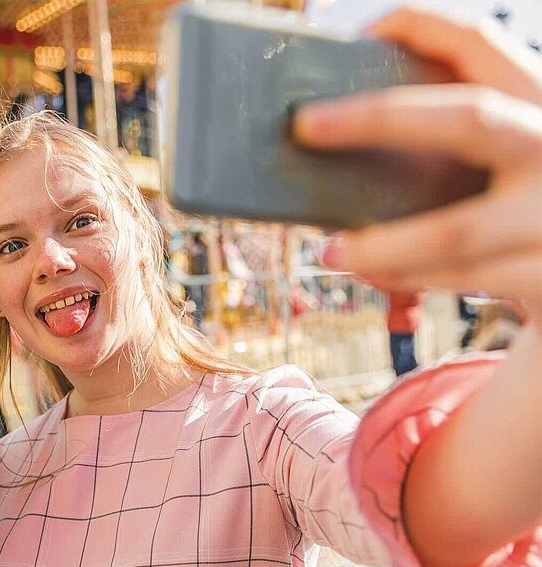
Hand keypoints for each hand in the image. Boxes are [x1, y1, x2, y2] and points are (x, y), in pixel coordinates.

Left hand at [294, 7, 541, 319]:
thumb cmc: (528, 206)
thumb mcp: (513, 154)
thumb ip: (462, 142)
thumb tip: (346, 139)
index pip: (481, 43)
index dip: (417, 26)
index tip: (354, 39)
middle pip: (470, 118)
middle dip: (378, 118)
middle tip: (306, 124)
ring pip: (456, 230)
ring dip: (382, 246)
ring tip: (328, 252)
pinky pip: (465, 281)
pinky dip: (408, 279)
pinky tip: (372, 275)